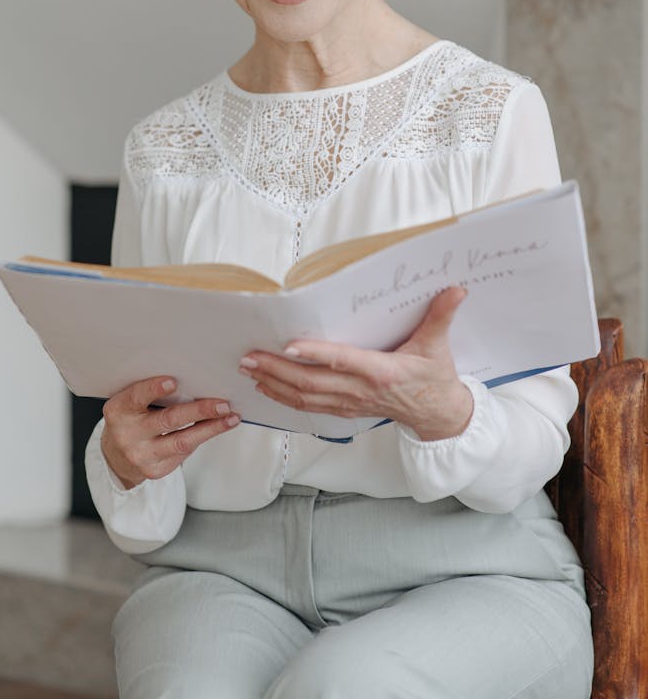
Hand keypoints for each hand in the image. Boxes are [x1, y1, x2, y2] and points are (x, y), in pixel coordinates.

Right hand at [101, 376, 239, 488]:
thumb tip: (195, 378)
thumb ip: (152, 392)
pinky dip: (202, 438)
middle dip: (199, 411)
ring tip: (231, 418)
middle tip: (223, 404)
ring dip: (211, 428)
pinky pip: (183, 453)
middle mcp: (127, 435)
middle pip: (168, 420)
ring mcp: (140, 455)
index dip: (153, 389)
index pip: (136, 397)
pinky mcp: (154, 471)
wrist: (118, 454)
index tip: (174, 381)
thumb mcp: (132, 402)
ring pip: (182, 441)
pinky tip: (217, 428)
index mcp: (118, 411)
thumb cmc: (133, 417)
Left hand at [239, 287, 472, 440]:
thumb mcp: (439, 346)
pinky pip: (308, 407)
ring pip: (304, 397)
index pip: (343, 362)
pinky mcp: (344, 411)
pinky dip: (283, 398)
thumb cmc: (435, 378)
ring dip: (273, 384)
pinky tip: (265, 387)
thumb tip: (456, 289)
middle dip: (276, 370)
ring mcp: (350, 404)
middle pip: (311, 383)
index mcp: (382, 372)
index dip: (315, 355)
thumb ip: (442, 316)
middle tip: (248, 357)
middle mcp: (361, 391)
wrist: (438, 416)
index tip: (289, 346)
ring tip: (248, 369)